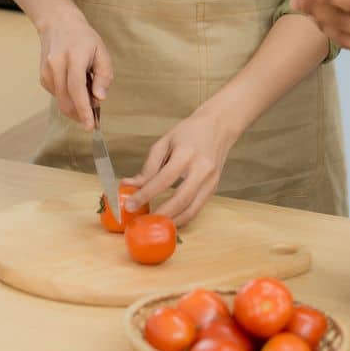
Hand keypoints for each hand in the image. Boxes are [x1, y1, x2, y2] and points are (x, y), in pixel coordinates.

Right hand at [36, 3, 112, 131]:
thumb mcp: (101, 51)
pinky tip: (75, 87)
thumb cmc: (83, 38)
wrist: (57, 23)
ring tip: (87, 93)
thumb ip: (103, 75)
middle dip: (80, 115)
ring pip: (61, 101)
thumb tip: (99, 98)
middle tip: (94, 118)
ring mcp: (46, 72)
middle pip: (67, 100)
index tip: (90, 125)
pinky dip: (68, 98)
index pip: (77, 89)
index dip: (84, 110)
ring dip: (75, 106)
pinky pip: (58, 95)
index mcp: (74, 56)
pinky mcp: (42, 77)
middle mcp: (56, 65)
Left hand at [123, 105, 241, 227]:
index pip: (164, 179)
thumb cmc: (190, 132)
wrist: (219, 126)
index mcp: (187, 153)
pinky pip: (196, 209)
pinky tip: (169, 219)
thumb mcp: (165, 141)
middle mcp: (202, 169)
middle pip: (180, 200)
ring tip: (153, 225)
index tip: (130, 205)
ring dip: (171, 221)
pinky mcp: (214, 189)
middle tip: (142, 221)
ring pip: (191, 210)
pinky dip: (182, 218)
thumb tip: (131, 185)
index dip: (145, 195)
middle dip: (160, 214)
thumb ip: (149, 166)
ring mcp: (211, 181)